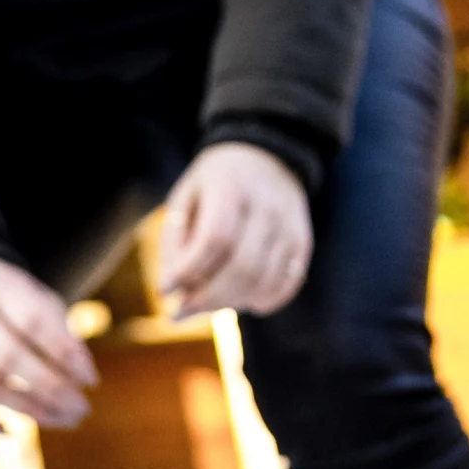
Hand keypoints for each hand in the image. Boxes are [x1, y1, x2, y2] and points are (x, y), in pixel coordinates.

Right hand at [0, 256, 96, 437]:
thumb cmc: (14, 303)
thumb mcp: (39, 300)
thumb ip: (60, 333)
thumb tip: (83, 379)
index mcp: (2, 288)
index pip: (34, 321)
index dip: (65, 354)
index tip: (91, 379)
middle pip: (9, 357)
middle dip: (51, 389)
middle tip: (81, 409)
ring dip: (29, 410)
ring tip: (62, 420)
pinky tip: (8, 432)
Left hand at [153, 141, 312, 317]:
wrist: (266, 157)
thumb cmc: (214, 185)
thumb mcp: (184, 198)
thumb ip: (175, 243)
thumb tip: (170, 292)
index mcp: (231, 186)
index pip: (216, 238)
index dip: (190, 270)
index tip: (165, 291)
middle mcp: (267, 205)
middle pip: (243, 267)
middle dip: (208, 299)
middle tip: (181, 311)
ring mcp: (290, 225)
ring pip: (265, 281)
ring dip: (232, 303)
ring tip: (208, 303)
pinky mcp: (303, 242)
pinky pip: (287, 284)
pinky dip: (262, 301)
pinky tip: (241, 300)